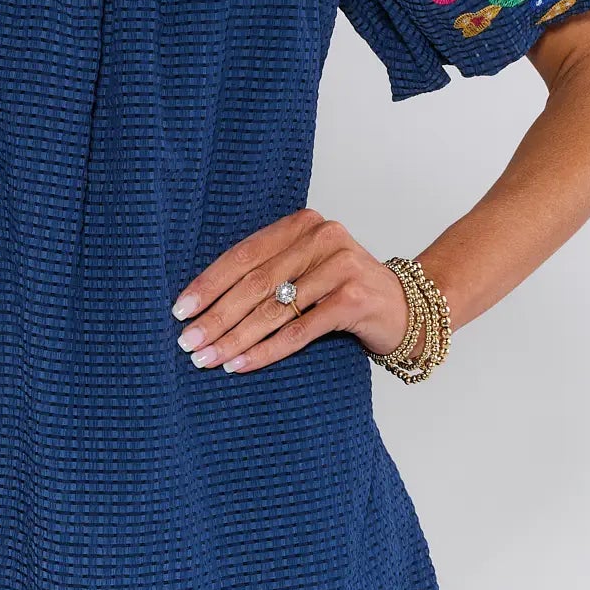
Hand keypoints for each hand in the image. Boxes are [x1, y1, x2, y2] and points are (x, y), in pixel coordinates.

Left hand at [170, 206, 421, 372]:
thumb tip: (204, 305)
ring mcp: (340, 267)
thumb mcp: (308, 268)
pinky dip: (265, 351)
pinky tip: (241, 365)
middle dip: (216, 316)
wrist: (408, 308)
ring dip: (234, 338)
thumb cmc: (345, 291)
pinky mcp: (353, 299)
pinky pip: (299, 330)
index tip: (180, 310)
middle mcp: (322, 238)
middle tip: (187, 341)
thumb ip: (269, 272)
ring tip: (206, 358)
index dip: (209, 283)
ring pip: (273, 309)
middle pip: (254, 283)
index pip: (244, 254)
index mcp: (302, 225)